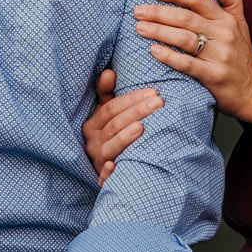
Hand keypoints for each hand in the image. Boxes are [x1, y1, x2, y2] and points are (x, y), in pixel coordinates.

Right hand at [80, 67, 162, 183]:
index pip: (111, 108)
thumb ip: (105, 93)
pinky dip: (108, 172)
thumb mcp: (104, 113)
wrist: (103, 168)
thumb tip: (109, 72)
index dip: (131, 99)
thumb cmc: (109, 135)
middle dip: (137, 112)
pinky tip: (115, 166)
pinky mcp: (102, 179)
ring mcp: (98, 160)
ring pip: (111, 147)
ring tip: (143, 126)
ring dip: (125, 137)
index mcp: (92, 124)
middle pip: (115, 125)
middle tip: (159, 103)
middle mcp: (93, 142)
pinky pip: (103, 177)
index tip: (154, 92)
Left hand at [135, 0, 251, 125]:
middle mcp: (223, 34)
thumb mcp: (241, 24)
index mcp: (226, 19)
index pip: (198, 0)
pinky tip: (153, 50)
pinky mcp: (214, 75)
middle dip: (158, 13)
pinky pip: (187, 64)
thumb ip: (231, 0)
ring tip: (139, 28)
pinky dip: (169, 56)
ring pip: (184, 39)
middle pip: (186, 18)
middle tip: (138, 11)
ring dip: (159, 32)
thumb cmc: (242, 54)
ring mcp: (219, 55)